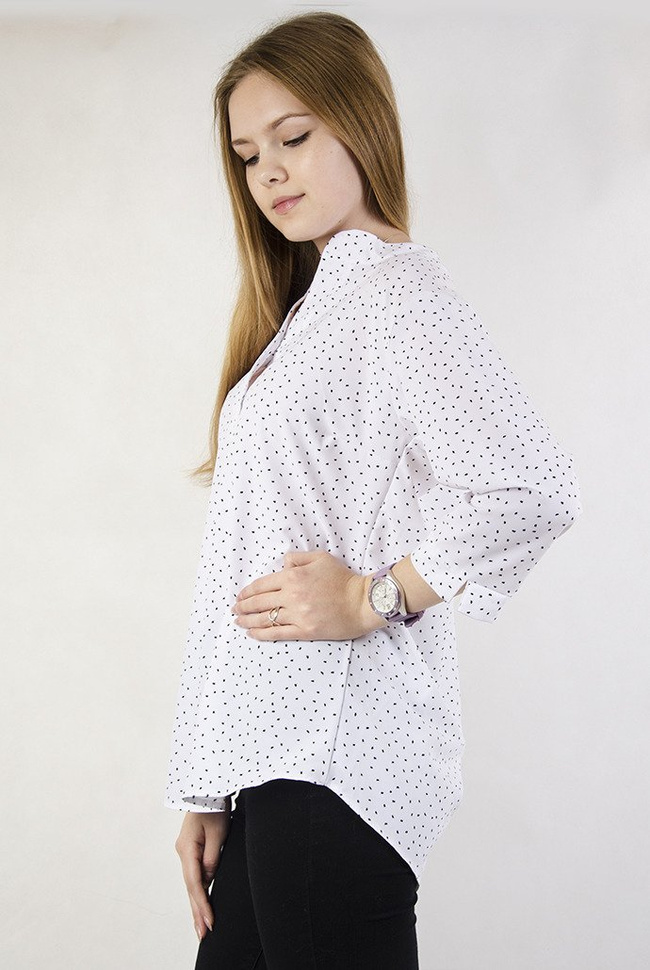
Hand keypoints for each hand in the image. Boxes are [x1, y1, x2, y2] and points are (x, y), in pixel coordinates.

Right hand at [175, 807, 231, 942]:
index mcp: (187, 849)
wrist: (206, 790)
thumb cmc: (213, 807)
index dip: (203, 904)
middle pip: (191, 888)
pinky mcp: (192, 850)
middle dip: (197, 912)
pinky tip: (202, 904)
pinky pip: (195, 875)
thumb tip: (208, 879)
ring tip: (202, 927)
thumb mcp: (218, 832)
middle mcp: (183, 853)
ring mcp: (186, 852)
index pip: (195, 883)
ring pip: (192, 884)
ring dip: (198, 905)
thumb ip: (212, 858)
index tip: (210, 922)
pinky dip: (199, 891)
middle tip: (202, 935)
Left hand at [231, 549, 386, 640]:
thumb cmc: (343, 579)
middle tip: (234, 609)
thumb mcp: (320, 558)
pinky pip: (278, 633)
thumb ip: (297, 558)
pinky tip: (252, 633)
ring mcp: (298, 615)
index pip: (262, 585)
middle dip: (242, 606)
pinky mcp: (305, 631)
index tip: (240, 596)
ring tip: (238, 622)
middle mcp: (292, 596)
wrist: (362, 602)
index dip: (247, 592)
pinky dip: (262, 633)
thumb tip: (283, 565)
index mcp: (293, 577)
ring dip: (248, 620)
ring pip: (265, 619)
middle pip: (259, 603)